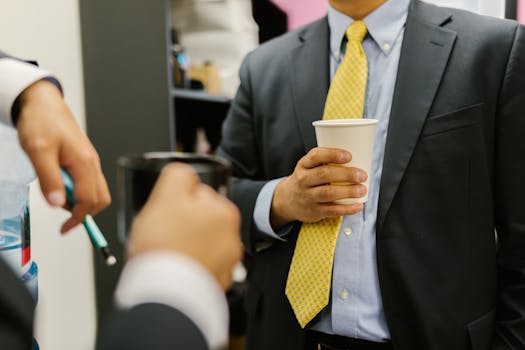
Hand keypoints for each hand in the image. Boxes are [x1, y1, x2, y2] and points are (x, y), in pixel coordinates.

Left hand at [15, 79, 110, 232]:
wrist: (43, 103)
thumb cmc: (41, 121)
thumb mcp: (38, 151)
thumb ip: (48, 178)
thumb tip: (57, 204)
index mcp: (84, 162)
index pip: (89, 200)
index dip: (78, 217)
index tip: (65, 227)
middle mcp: (92, 163)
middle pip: (100, 199)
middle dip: (82, 211)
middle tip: (60, 212)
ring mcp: (90, 162)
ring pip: (95, 192)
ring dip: (77, 200)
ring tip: (54, 190)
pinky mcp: (84, 161)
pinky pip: (87, 183)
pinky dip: (75, 191)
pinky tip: (58, 182)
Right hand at [127, 163, 242, 289]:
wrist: (166, 294)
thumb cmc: (166, 246)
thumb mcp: (167, 196)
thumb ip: (179, 176)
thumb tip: (186, 174)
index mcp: (225, 213)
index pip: (197, 196)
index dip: (176, 203)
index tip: (166, 214)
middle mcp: (232, 237)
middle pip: (199, 221)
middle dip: (182, 225)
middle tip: (164, 235)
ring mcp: (226, 263)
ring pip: (198, 244)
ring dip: (186, 246)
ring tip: (169, 254)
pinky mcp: (216, 283)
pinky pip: (199, 267)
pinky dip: (188, 267)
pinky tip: (175, 268)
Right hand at [271, 147, 367, 227]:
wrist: (287, 200)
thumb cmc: (305, 180)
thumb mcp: (308, 167)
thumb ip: (325, 163)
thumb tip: (357, 159)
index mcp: (303, 165)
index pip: (315, 156)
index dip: (332, 155)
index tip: (348, 156)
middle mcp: (303, 180)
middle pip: (324, 174)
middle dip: (346, 174)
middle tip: (362, 175)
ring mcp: (307, 196)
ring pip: (328, 193)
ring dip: (348, 191)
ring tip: (362, 189)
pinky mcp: (314, 211)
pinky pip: (332, 210)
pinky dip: (347, 209)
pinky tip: (358, 205)